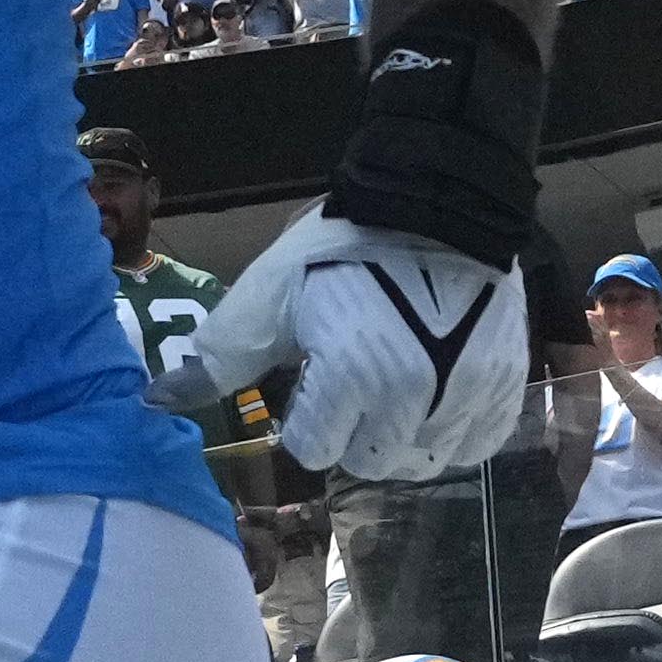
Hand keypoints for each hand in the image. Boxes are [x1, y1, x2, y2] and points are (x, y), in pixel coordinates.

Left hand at [199, 209, 522, 485]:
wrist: (435, 198)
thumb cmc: (341, 247)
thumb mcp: (269, 294)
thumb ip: (221, 356)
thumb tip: (157, 403)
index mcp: (350, 378)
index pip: (314, 449)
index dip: (307, 417)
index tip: (315, 379)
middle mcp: (411, 398)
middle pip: (370, 463)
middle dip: (353, 433)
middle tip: (355, 387)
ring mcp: (464, 394)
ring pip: (424, 461)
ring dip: (402, 438)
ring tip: (395, 393)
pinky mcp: (504, 384)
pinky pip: (477, 445)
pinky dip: (453, 433)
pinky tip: (437, 400)